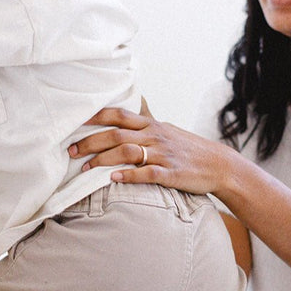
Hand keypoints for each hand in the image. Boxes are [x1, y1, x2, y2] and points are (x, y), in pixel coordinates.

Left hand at [68, 107, 236, 195]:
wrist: (220, 165)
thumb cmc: (189, 149)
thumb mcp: (167, 130)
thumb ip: (147, 122)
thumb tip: (130, 111)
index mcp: (152, 125)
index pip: (120, 115)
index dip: (97, 116)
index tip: (76, 122)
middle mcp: (155, 136)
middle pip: (117, 134)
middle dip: (91, 142)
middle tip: (71, 151)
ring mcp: (164, 154)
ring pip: (128, 152)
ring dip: (104, 160)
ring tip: (86, 169)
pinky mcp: (171, 173)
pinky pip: (147, 172)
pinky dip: (130, 176)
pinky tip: (115, 180)